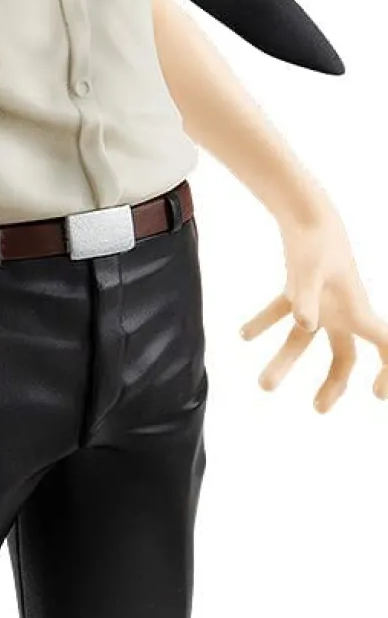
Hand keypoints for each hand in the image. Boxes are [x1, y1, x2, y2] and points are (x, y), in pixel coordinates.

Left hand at [240, 200, 387, 410]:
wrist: (305, 208)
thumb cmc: (315, 239)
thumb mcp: (310, 270)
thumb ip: (306, 297)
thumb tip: (305, 324)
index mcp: (356, 309)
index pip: (385, 346)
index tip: (377, 395)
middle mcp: (342, 310)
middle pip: (344, 356)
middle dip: (334, 384)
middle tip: (319, 409)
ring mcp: (320, 302)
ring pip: (304, 341)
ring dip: (284, 361)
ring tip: (263, 385)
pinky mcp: (299, 289)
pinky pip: (282, 313)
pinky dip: (263, 323)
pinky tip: (242, 335)